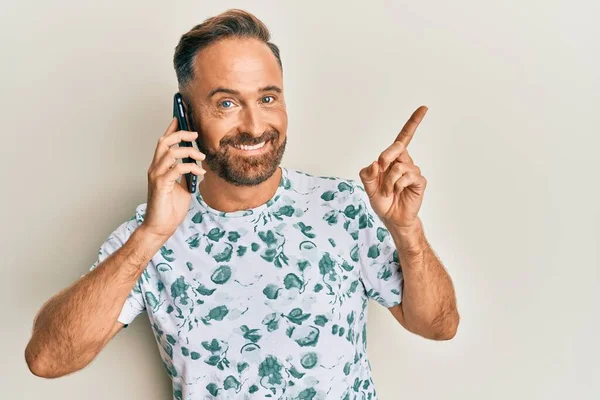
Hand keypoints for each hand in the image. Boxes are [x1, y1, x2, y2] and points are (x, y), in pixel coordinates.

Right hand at [141, 118, 205, 237]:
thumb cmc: (170, 208)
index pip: (164, 143)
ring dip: (189, 151)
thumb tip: (198, 164)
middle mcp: (155, 168)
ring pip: (170, 152)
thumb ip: (186, 174)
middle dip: (180, 133)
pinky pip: (176, 169)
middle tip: (195, 134)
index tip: (181, 117)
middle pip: (164, 141)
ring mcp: (157, 176)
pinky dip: (191, 167)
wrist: (161, 227)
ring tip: (201, 157)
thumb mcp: (183, 187)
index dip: (171, 128)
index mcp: (160, 167)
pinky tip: (200, 173)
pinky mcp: (161, 185)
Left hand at [359, 106, 427, 228]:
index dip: (413, 122)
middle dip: (387, 157)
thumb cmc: (382, 201)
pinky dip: (398, 186)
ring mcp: (413, 171)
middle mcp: (404, 162)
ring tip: (389, 191)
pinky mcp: (419, 181)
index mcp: (392, 159)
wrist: (392, 218)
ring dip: (389, 181)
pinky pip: (408, 177)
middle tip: (381, 169)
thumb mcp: (368, 187)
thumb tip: (374, 163)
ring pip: (399, 167)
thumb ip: (367, 174)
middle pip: (398, 147)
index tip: (424, 108)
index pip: (404, 137)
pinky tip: (398, 192)